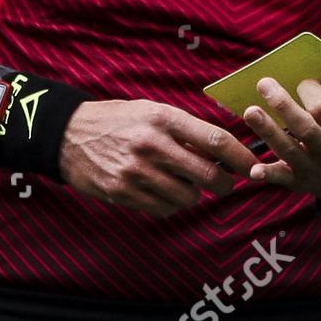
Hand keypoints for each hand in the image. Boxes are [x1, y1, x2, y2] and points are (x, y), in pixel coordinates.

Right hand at [58, 99, 257, 218]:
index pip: (215, 140)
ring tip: (184, 182)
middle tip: (225, 182)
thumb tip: (223, 151)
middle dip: (224, 183)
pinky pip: (164, 209)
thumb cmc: (117, 120)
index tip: (253, 165)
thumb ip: (185, 129)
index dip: (240, 156)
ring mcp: (136, 172)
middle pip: (207, 174)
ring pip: (188, 197)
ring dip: (194, 194)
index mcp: (162, 118)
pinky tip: (163, 191)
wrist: (68, 135)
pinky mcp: (123, 193)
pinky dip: (171, 204)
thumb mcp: (151, 111)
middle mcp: (151, 145)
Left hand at [242, 77, 320, 205]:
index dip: (312, 93)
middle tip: (264, 84)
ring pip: (290, 150)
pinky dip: (268, 174)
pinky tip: (254, 170)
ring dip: (268, 131)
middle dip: (283, 106)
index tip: (303, 81)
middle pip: (306, 129)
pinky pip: (283, 178)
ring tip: (251, 112)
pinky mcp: (301, 180)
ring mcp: (316, 168)